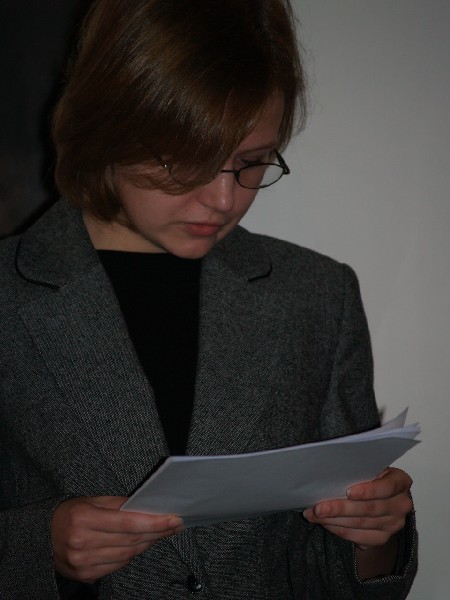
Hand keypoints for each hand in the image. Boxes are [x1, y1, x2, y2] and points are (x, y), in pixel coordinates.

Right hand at [51, 496, 183, 583]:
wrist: (41, 538)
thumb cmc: (70, 514)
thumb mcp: (91, 501)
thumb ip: (119, 504)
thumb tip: (147, 507)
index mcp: (84, 519)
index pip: (128, 523)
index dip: (155, 522)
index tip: (174, 519)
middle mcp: (83, 543)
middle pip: (131, 541)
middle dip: (157, 532)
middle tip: (174, 525)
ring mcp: (84, 563)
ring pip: (127, 555)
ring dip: (147, 544)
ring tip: (160, 533)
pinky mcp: (86, 575)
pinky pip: (117, 566)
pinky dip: (131, 555)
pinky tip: (139, 545)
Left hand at [303, 467, 412, 549]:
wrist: (380, 497)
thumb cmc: (370, 476)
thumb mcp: (369, 467)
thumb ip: (358, 469)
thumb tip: (331, 471)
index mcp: (401, 481)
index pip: (387, 487)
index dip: (369, 490)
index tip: (348, 492)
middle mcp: (402, 505)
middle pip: (370, 509)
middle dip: (341, 508)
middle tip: (318, 508)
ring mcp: (394, 524)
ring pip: (362, 525)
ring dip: (335, 521)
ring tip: (315, 515)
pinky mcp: (383, 538)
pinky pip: (360, 538)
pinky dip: (340, 531)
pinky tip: (326, 524)